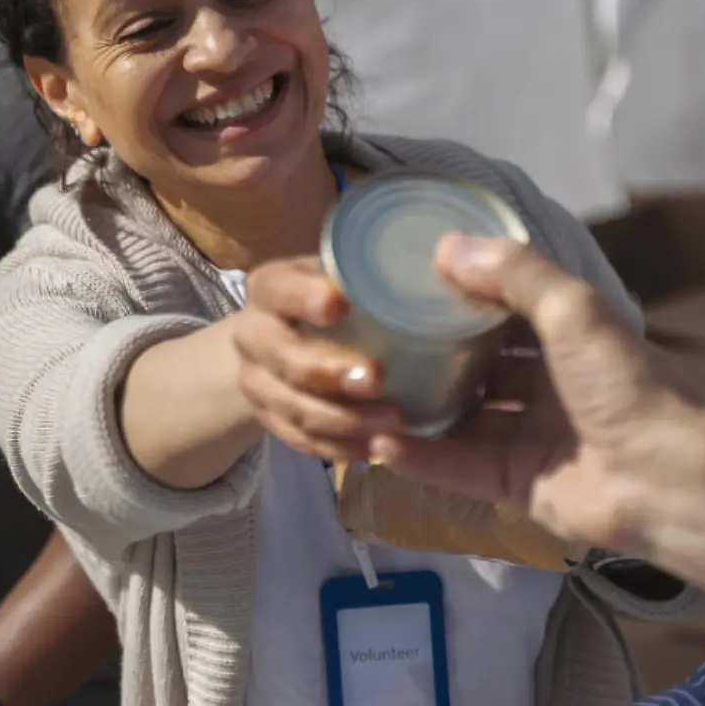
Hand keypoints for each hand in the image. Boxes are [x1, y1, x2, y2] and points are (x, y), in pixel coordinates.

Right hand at [231, 257, 404, 463]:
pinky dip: (337, 448)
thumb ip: (375, 272)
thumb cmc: (332, 300)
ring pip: (290, 406)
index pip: (277, 289)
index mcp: (269, 288)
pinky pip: (299, 440)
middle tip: (376, 377)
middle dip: (326, 371)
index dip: (301, 298)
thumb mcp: (343, 275)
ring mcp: (256, 382)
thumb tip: (451, 258)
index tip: (336, 305)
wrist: (278, 343)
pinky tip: (374, 448)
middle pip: (279, 356)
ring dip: (341, 419)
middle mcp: (253, 334)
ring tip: (391, 421)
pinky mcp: (270, 420)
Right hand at [367, 234, 704, 556]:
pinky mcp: (518, 486)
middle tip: (373, 339)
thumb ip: (514, 275)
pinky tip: (375, 441)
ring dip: (419, 407)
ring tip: (362, 391)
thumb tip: (445, 247)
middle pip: (480, 367)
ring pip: (463, 419)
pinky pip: (460, 468)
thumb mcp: (574, 309)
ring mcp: (532, 439)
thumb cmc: (625, 384)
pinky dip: (421, 457)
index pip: (507, 311)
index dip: (462, 297)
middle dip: (433, 355)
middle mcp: (551, 386)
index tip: (408, 283)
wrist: (666, 480)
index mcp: (571, 339)